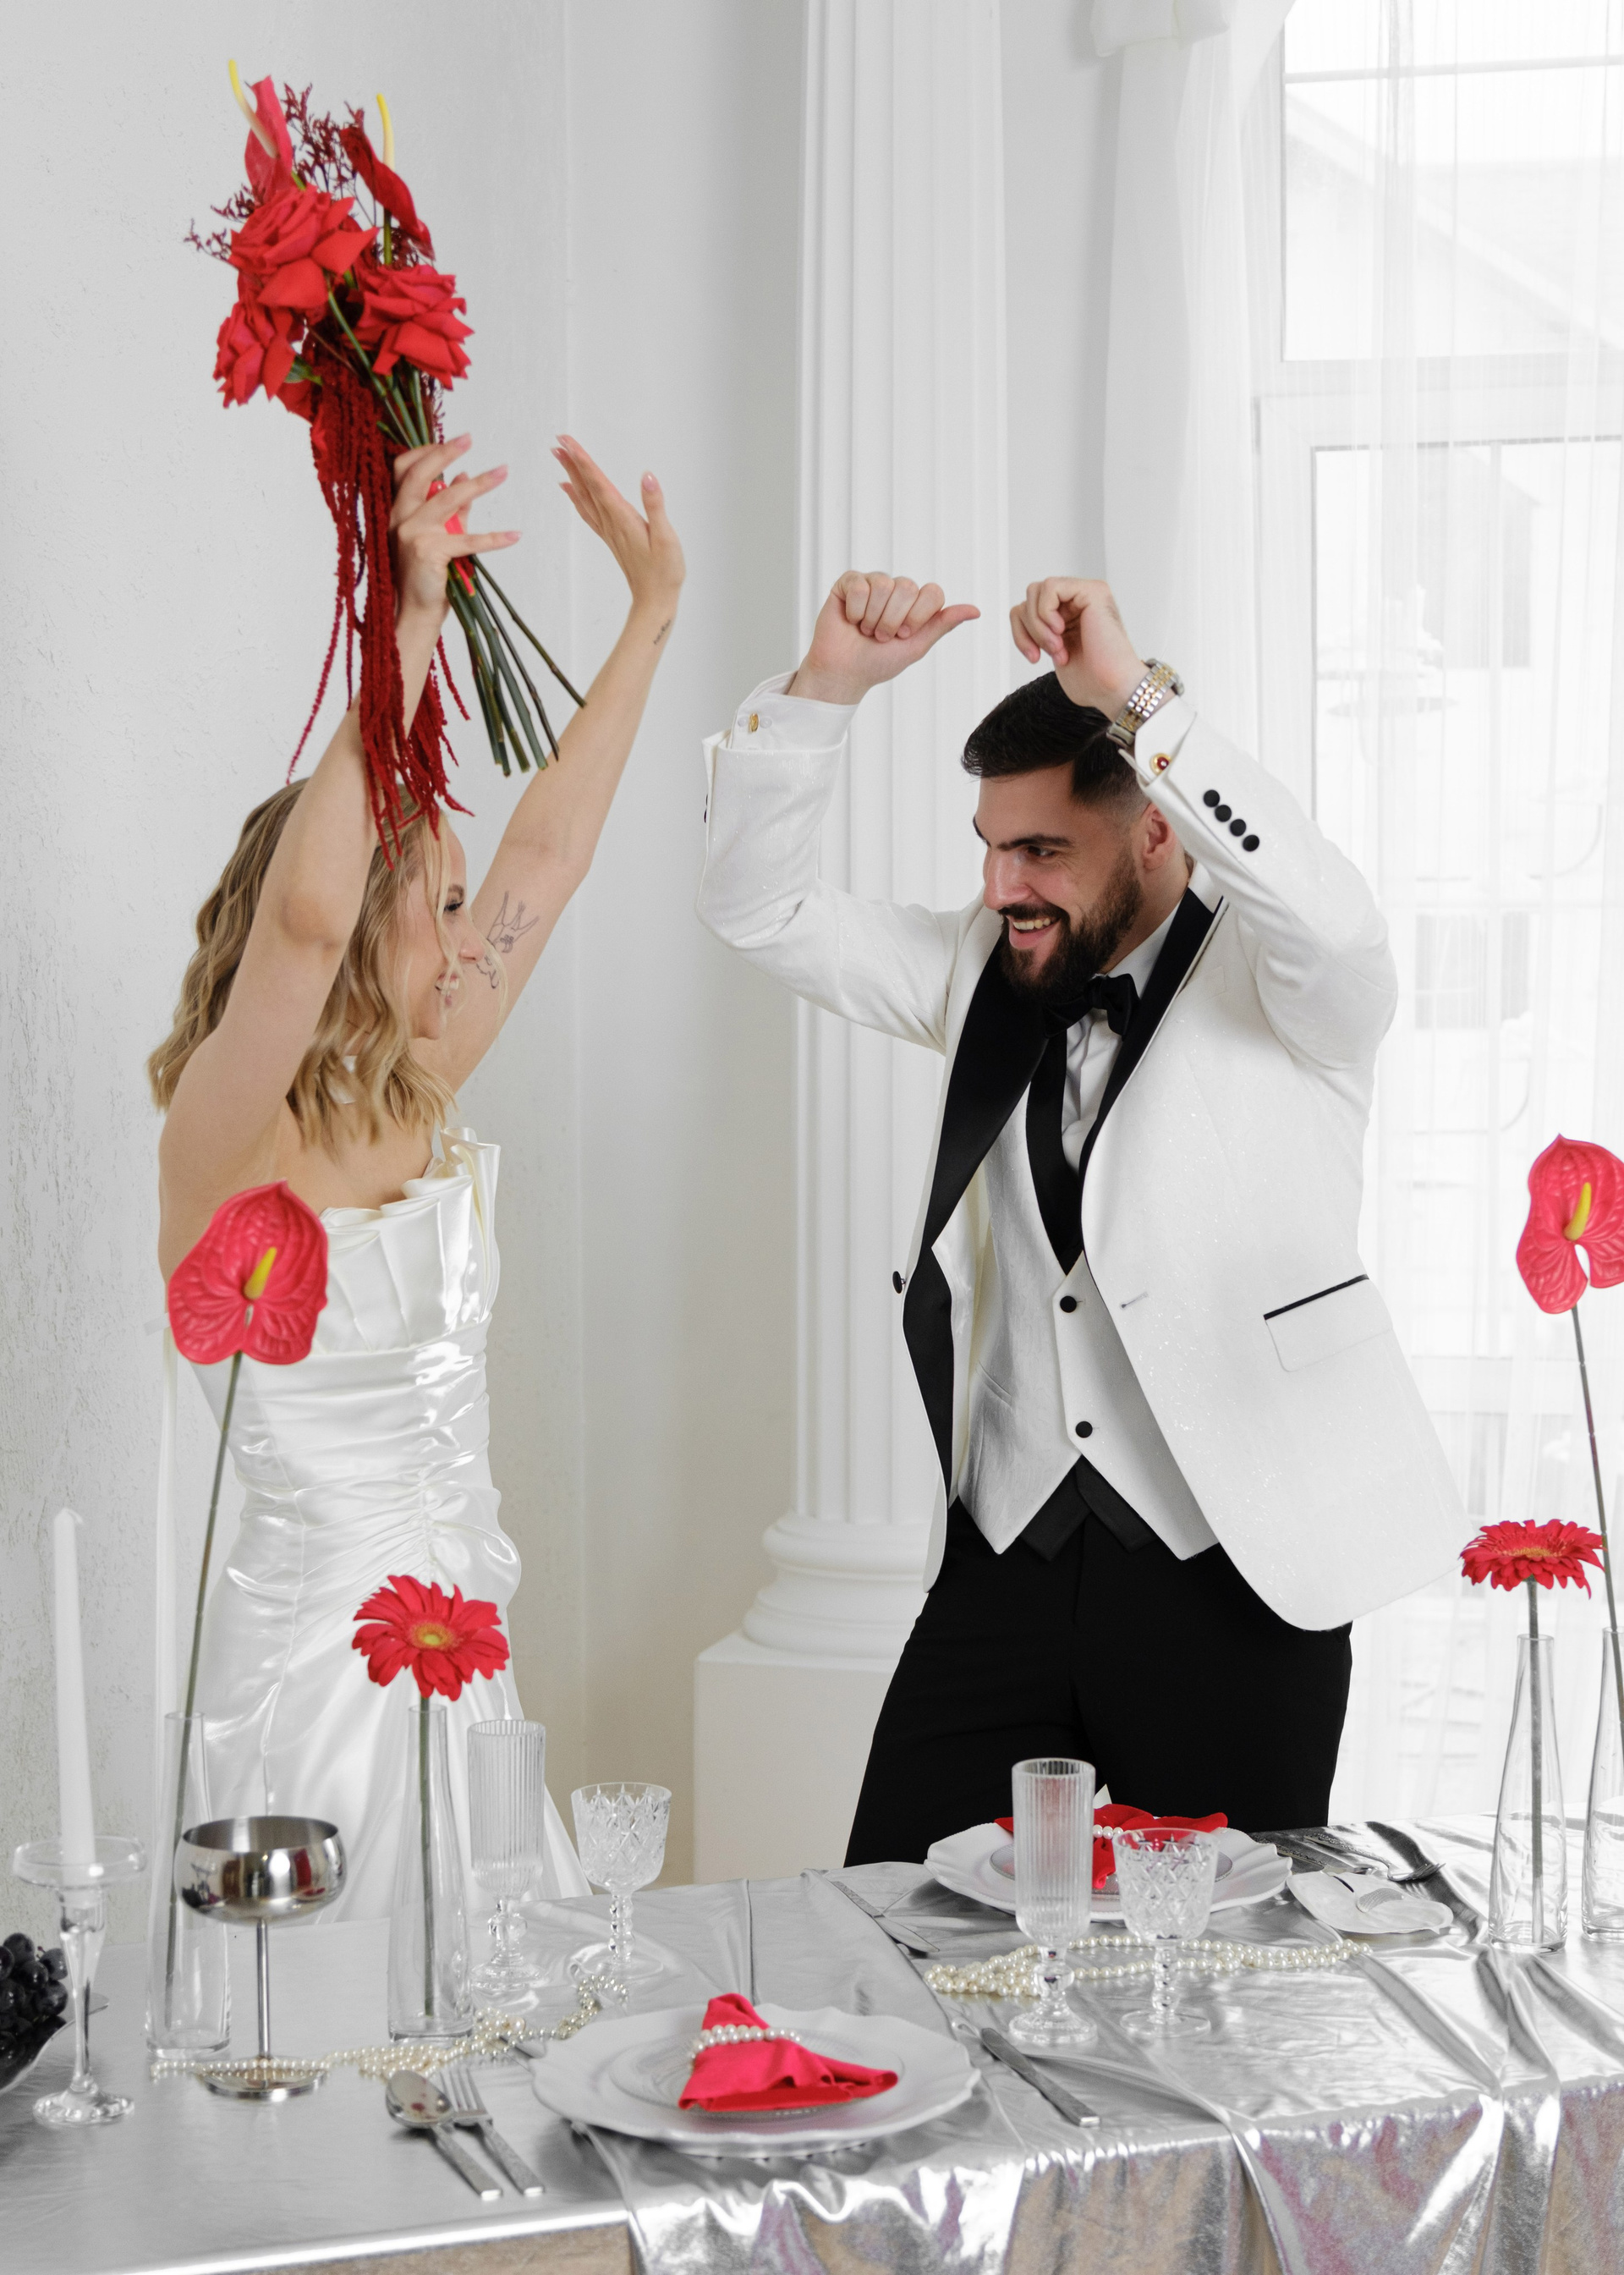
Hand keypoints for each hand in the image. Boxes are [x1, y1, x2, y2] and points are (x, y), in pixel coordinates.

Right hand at [390, 435, 518, 620]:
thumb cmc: (427, 574)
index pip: (403, 469)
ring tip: (502, 471)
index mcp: (397, 510)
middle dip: (446, 452)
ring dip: (479, 484)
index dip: (426, 451)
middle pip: (420, 475)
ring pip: (447, 500)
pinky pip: (468, 539)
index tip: (454, 441)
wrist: (416, 611)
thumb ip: (451, 508)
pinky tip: (515, 535)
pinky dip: (495, 538)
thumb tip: (463, 476)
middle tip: (470, 438)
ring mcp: (412, 534)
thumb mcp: (438, 534)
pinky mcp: (429, 552)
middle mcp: (399, 517)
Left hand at [553, 436, 684, 619]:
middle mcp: (611, 522)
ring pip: (585, 497)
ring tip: (560, 457)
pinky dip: (576, 498)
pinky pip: (588, 512)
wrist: (655, 600)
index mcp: (623, 518)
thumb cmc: (664, 572)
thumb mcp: (666, 537)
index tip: (567, 442)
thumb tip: (647, 477)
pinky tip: (569, 490)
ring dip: (572, 475)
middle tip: (558, 441)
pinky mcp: (612, 536)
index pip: (598, 482)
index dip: (582, 460)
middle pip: (587, 486)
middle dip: (572, 461)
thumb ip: (655, 505)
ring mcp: (610, 530)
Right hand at [788, 572, 979, 704]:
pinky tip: (851, 620)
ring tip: (865, 630)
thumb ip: (942, 624)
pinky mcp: (849, 582)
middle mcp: (897, 589)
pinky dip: (855, 610)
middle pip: (908, 586)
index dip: (918, 615)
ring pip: (884, 585)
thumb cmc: (879, 662)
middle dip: (893, 619)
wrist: (843, 672)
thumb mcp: (916, 646)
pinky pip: (859, 585)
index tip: (904, 635)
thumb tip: (976, 610)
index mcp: (916, 603)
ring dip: (873, 617)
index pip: (933, 592)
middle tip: (882, 636)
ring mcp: (874, 583)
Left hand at [1009, 578, 1144, 714]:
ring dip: (1038, 624)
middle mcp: (1076, 601)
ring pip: (1035, 591)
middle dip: (1030, 629)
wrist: (1112, 688)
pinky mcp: (1092, 590)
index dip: (1021, 634)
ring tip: (1058, 646)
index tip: (1035, 658)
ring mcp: (1085, 593)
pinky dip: (1046, 612)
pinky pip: (1050, 587)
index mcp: (1067, 616)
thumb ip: (1036, 629)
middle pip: (1028, 598)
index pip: (1026, 609)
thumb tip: (1019, 610)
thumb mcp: (1051, 651)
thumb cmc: (1091, 679)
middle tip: (1052, 652)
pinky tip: (1061, 631)